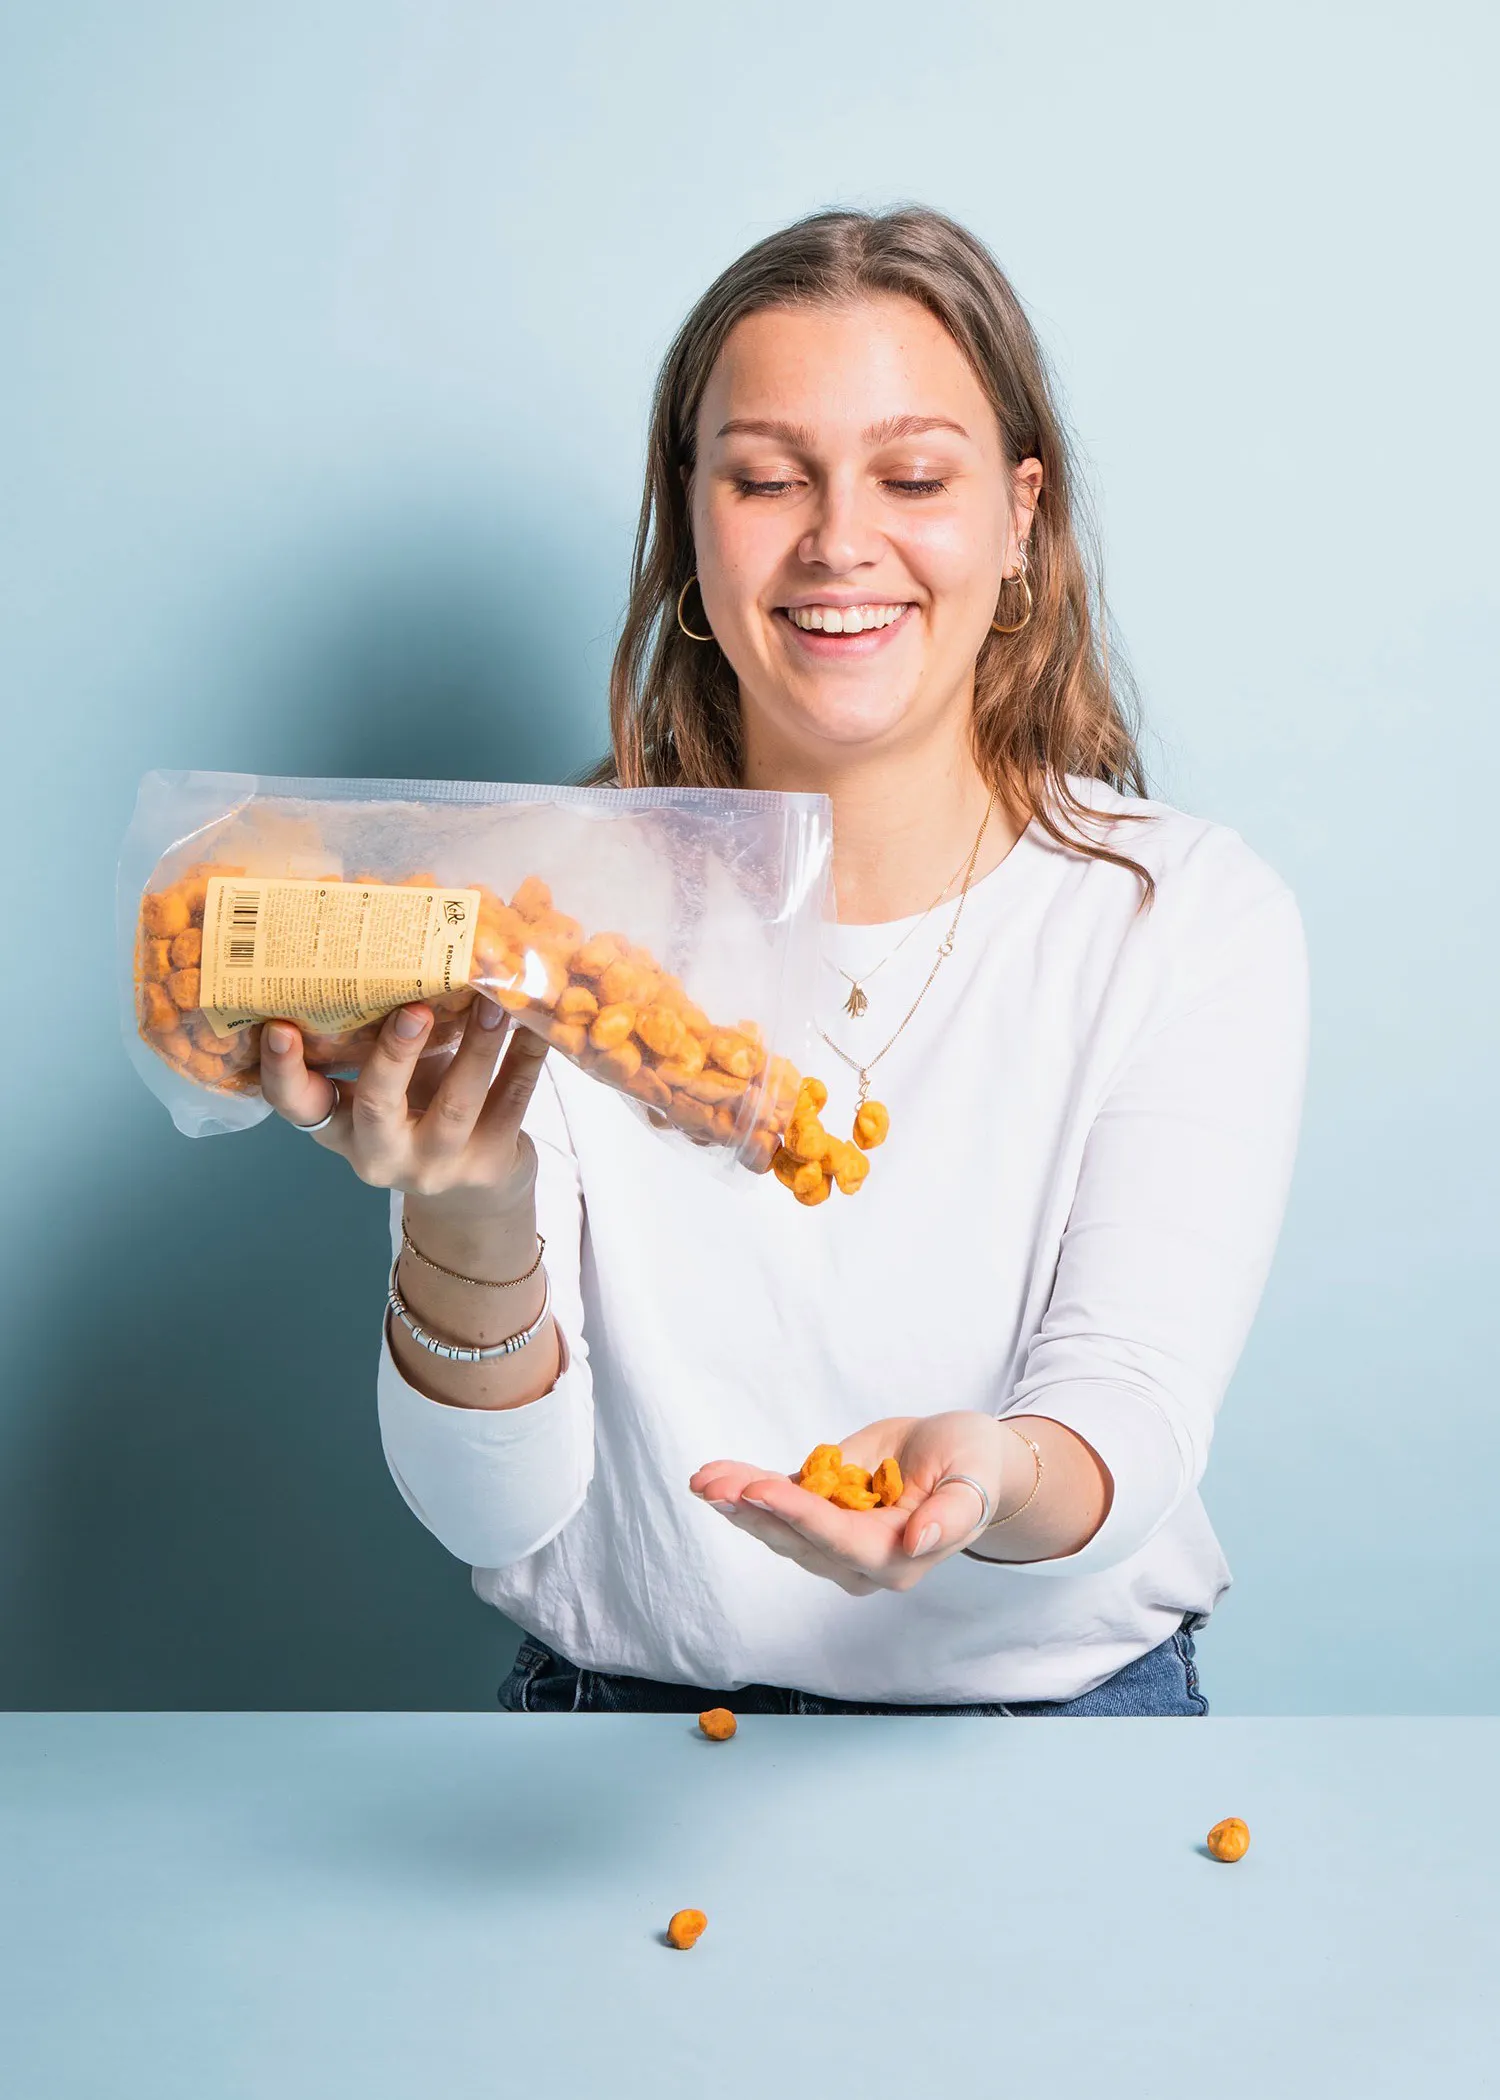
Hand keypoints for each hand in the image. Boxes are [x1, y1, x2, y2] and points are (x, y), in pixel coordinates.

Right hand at [258, 996, 548, 1202]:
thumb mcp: (386, 1088)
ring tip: (492, 1003)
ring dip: (476, 1047)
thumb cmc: (418, 1116)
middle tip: (412, 1009)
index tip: (278, 1026)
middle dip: (395, 1054)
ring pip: (457, 1104)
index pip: (297, 1106)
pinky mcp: (489, 1164)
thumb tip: (390, 946)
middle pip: (378, 1105)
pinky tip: (535, 1023)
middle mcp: (381, 1152)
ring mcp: (437, 1163)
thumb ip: (376, 1042)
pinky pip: (511, 1104)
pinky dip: (524, 1059)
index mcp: (342, 1127)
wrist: (473, 1195)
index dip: (283, 1071)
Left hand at [689, 1411, 1016, 1595]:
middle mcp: (860, 1563)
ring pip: (778, 1528)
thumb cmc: (973, 1465)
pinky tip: (713, 1478)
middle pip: (797, 1539)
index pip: (839, 1538)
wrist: (964, 1460)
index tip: (759, 1490)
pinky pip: (778, 1506)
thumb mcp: (973, 1480)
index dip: (797, 1514)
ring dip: (738, 1503)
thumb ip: (951, 1515)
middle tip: (711, 1486)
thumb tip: (916, 1541)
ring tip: (703, 1479)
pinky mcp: (820, 1520)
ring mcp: (835, 1545)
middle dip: (752, 1511)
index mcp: (898, 1556)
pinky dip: (744, 1491)